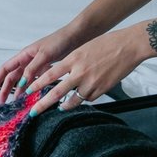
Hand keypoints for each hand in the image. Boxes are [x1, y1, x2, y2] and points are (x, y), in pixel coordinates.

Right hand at [0, 26, 86, 100]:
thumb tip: (20, 83)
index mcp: (24, 55)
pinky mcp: (46, 69)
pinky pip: (35, 81)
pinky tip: (31, 97)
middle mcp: (28, 60)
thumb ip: (32, 68)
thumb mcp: (44, 55)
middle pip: (12, 77)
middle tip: (2, 103)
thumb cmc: (58, 41)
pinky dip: (31, 89)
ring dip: (18, 91)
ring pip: (23, 80)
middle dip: (5, 89)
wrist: (75, 37)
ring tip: (16, 103)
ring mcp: (36, 65)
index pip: (6, 68)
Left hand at [19, 27, 149, 113]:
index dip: (37, 84)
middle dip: (42, 104)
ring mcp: (91, 83)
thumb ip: (72, 62)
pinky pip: (88, 98)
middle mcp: (79, 72)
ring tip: (58, 109)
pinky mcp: (101, 90)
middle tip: (33, 112)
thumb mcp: (84, 49)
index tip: (28, 91)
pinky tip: (83, 96)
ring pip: (72, 101)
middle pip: (56, 92)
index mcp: (73, 59)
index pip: (50, 75)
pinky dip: (84, 99)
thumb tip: (64, 74)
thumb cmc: (108, 44)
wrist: (129, 47)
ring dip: (63, 106)